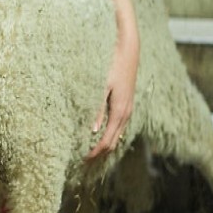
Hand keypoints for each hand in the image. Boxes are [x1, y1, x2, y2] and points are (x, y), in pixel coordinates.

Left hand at [85, 43, 136, 158]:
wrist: (128, 52)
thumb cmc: (112, 67)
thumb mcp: (101, 87)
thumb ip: (97, 109)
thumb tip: (92, 130)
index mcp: (119, 112)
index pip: (106, 140)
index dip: (95, 152)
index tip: (83, 159)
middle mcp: (126, 114)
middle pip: (113, 142)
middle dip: (100, 153)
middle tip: (84, 160)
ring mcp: (128, 110)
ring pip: (118, 136)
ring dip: (105, 145)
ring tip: (90, 151)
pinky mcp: (127, 105)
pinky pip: (119, 127)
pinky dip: (110, 135)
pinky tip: (101, 135)